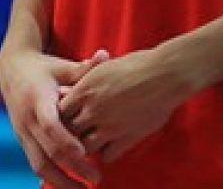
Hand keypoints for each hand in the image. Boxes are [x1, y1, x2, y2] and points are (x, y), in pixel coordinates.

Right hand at [0, 46, 108, 187]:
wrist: (11, 68)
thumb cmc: (43, 68)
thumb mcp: (61, 66)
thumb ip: (84, 68)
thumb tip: (106, 55)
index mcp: (38, 98)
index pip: (50, 125)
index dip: (66, 141)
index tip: (85, 153)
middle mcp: (27, 118)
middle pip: (48, 150)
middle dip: (72, 169)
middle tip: (97, 179)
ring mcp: (23, 130)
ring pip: (39, 164)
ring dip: (61, 182)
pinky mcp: (22, 139)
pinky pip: (35, 163)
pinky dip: (51, 178)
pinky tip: (69, 186)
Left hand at [58, 47, 192, 163]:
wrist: (161, 75)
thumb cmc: (133, 65)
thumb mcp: (101, 67)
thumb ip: (84, 80)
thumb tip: (69, 90)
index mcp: (84, 89)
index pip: (60, 110)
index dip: (63, 115)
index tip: (69, 116)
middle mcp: (93, 109)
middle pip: (70, 130)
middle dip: (71, 132)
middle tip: (76, 133)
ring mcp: (109, 126)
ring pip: (86, 147)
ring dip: (87, 146)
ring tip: (91, 143)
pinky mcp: (127, 138)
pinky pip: (107, 156)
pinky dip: (106, 154)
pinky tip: (110, 147)